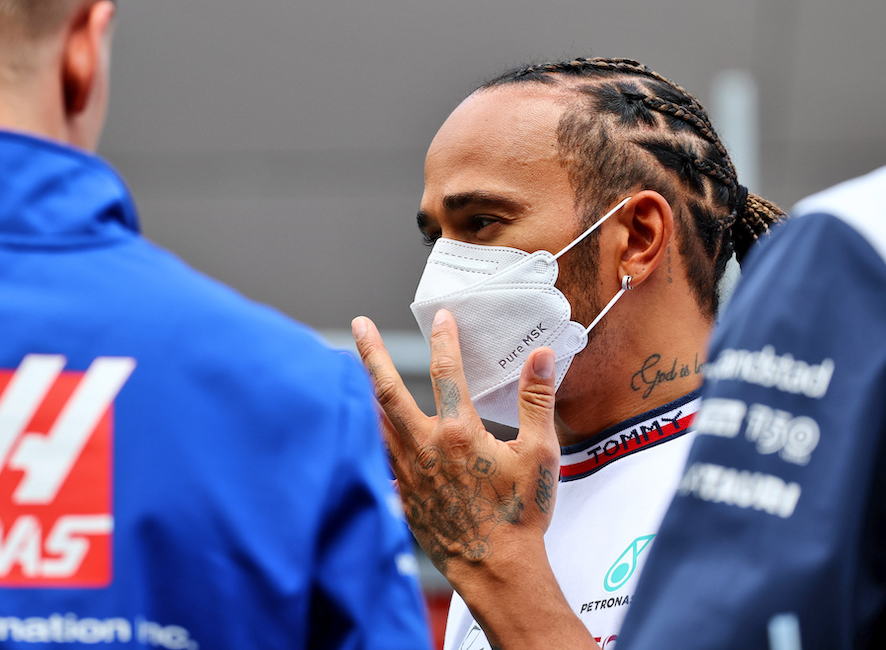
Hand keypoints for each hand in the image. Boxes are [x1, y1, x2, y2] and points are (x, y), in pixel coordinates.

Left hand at [351, 309, 561, 582]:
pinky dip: (361, 441)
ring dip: (358, 391)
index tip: (441, 316)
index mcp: (458, 433)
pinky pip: (373, 459)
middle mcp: (424, 448)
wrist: (497, 570)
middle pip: (387, 389)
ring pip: (372, 422)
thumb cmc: (520, 516)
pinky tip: (352, 432)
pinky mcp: (399, 494)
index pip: (446, 371)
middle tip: (360, 324)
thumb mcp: (541, 454)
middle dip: (372, 353)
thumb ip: (537, 400)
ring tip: (343, 367)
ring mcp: (406, 472)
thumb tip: (542, 356)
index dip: (444, 338)